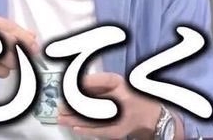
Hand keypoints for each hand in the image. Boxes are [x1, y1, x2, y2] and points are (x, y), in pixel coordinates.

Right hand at [0, 12, 38, 86]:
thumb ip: (11, 35)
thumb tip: (33, 37)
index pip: (7, 25)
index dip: (23, 34)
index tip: (34, 42)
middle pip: (8, 41)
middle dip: (21, 50)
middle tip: (30, 54)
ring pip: (6, 56)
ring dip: (12, 62)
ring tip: (8, 64)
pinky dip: (1, 72)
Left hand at [57, 72, 181, 139]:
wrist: (153, 117)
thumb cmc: (131, 98)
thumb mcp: (116, 86)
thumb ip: (97, 87)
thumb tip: (71, 90)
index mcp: (118, 82)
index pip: (93, 82)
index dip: (77, 86)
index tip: (64, 90)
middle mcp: (121, 97)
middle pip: (91, 101)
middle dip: (72, 106)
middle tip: (59, 108)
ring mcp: (121, 114)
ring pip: (92, 117)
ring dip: (74, 120)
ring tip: (61, 120)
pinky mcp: (120, 129)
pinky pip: (100, 130)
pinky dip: (86, 130)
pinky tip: (76, 129)